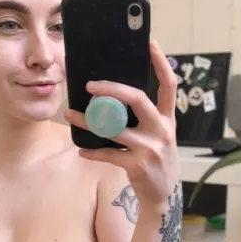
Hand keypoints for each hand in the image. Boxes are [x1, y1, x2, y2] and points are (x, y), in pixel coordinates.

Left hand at [65, 38, 179, 208]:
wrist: (163, 198)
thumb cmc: (157, 162)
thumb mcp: (159, 138)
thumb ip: (145, 119)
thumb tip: (115, 98)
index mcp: (169, 120)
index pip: (169, 86)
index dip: (161, 63)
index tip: (150, 44)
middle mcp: (162, 131)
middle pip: (138, 100)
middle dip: (113, 89)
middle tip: (90, 85)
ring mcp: (150, 149)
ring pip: (114, 129)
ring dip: (89, 122)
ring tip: (71, 115)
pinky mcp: (137, 166)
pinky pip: (109, 154)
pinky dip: (93, 152)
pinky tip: (81, 150)